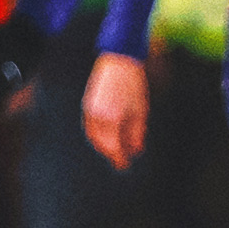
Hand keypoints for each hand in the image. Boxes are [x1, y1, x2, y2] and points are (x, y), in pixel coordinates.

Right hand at [84, 52, 150, 169]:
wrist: (119, 62)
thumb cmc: (134, 85)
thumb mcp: (141, 110)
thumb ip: (137, 132)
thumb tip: (136, 151)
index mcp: (114, 119)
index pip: (115, 146)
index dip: (120, 158)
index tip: (126, 165)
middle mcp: (99, 117)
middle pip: (103, 144)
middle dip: (111, 154)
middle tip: (120, 162)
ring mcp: (90, 111)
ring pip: (94, 136)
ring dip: (103, 146)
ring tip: (114, 151)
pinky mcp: (87, 105)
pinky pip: (89, 127)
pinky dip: (96, 136)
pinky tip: (104, 138)